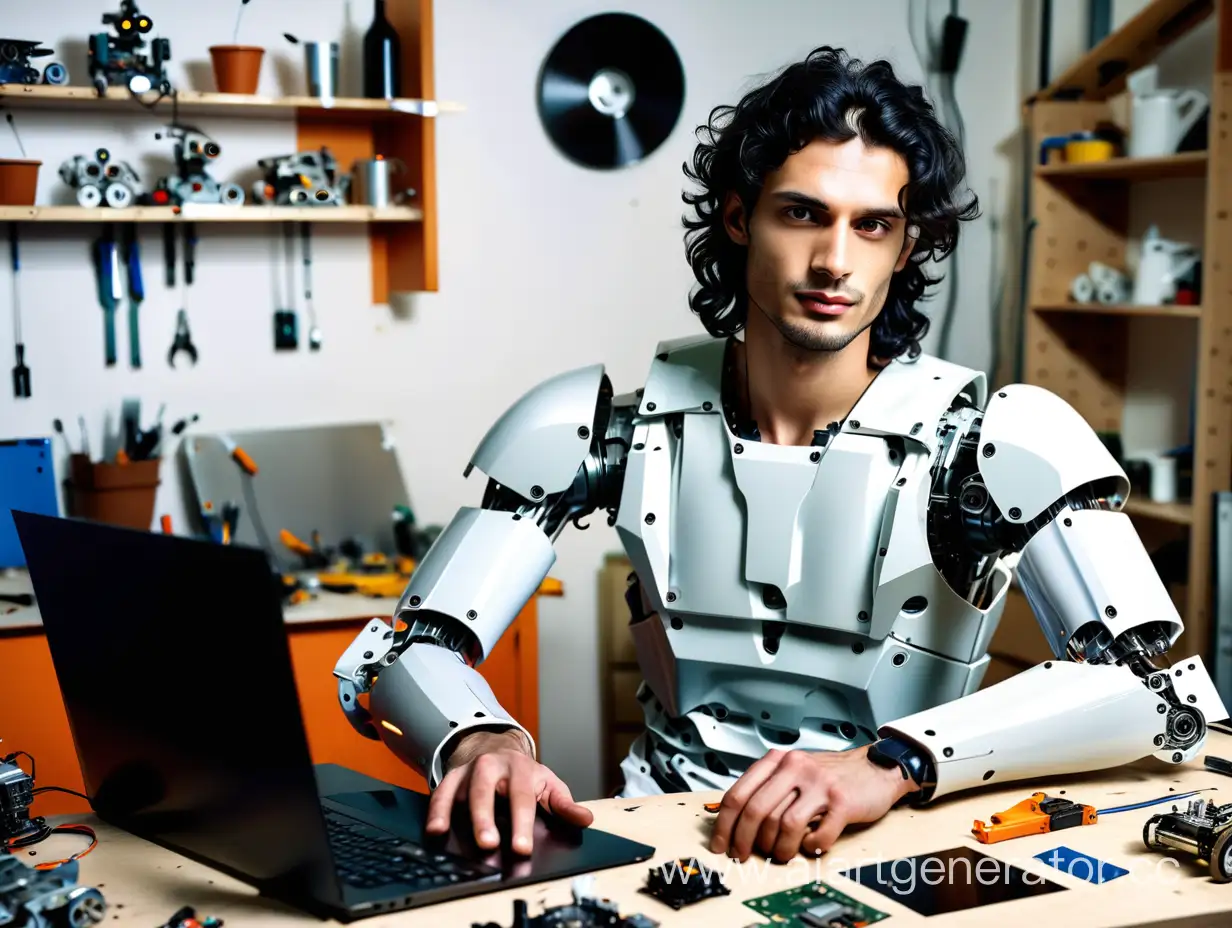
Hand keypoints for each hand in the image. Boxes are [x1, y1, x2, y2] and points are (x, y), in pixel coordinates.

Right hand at [424, 729, 593, 854]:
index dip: (522, 824)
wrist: (495, 747)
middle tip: (487, 843)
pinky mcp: (452, 776)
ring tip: (448, 835)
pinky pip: (441, 792)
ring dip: (454, 813)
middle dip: (485, 818)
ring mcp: (470, 770)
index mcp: (521, 769)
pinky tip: (435, 829)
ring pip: (461, 791)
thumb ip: (564, 804)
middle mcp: (493, 766)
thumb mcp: (548, 784)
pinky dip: (436, 809)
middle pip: (486, 790)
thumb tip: (585, 819)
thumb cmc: (524, 774)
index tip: (521, 848)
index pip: (522, 798)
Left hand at [709, 745, 916, 861]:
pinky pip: (818, 835)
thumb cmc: (830, 775)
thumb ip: (767, 788)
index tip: (721, 844)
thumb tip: (734, 821)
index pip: (738, 794)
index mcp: (778, 760)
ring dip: (778, 848)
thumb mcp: (793, 771)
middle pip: (756, 811)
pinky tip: (810, 844)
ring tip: (782, 853)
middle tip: (744, 856)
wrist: (874, 767)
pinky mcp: (842, 802)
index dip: (725, 825)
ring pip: (783, 825)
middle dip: (745, 841)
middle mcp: (796, 768)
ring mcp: (819, 784)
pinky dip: (810, 847)